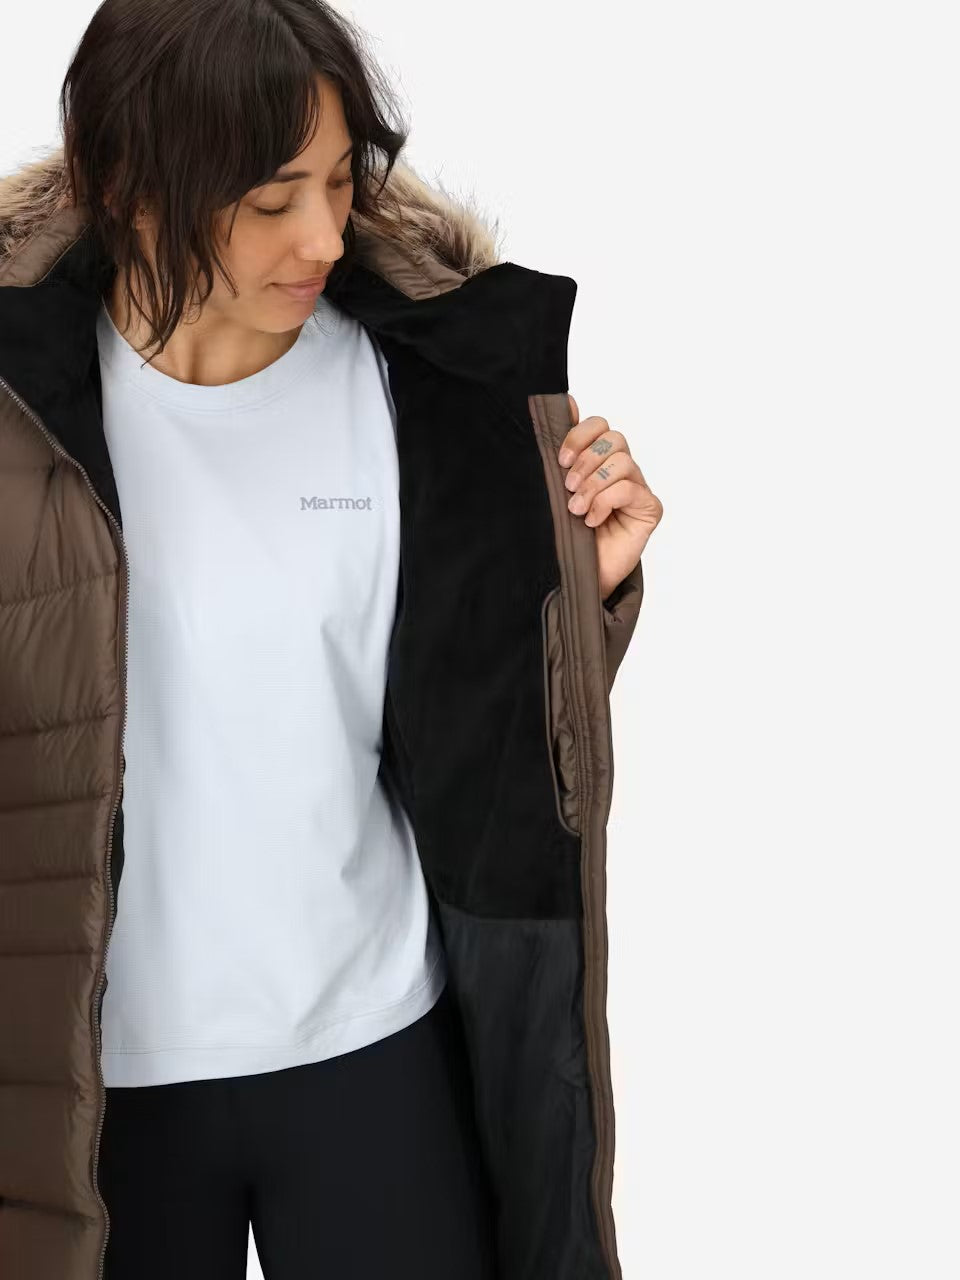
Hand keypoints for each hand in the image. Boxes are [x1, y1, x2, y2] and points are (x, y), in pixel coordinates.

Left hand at [558, 394, 662, 601]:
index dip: (580, 435)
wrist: (576, 574)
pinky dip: (605, 502)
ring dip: (593, 484)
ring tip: (576, 509)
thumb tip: (565, 402)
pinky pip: (630, 489)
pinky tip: (592, 521)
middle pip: (614, 438)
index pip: (599, 425)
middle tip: (567, 486)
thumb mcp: (555, 488)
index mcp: (598, 459)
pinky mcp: (649, 508)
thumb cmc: (565, 533)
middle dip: (586, 460)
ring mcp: (638, 488)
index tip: (560, 458)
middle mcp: (621, 470)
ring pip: (622, 461)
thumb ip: (562, 450)